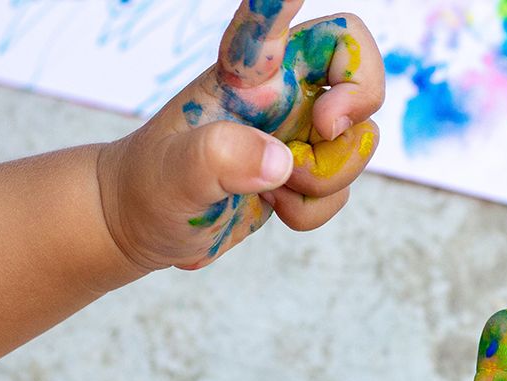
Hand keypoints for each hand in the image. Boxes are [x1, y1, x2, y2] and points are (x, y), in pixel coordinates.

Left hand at [97, 0, 383, 271]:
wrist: (146, 232)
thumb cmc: (147, 188)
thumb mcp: (170, 175)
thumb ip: (219, 158)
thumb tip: (280, 161)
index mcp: (241, 74)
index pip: (271, 22)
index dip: (284, 1)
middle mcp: (278, 93)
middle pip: (355, 61)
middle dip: (360, 98)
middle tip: (324, 128)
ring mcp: (294, 134)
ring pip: (357, 138)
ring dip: (327, 175)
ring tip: (273, 189)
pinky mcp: (302, 174)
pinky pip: (342, 187)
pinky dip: (314, 209)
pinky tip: (274, 206)